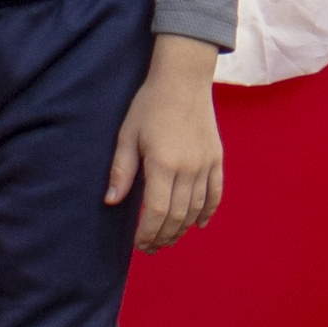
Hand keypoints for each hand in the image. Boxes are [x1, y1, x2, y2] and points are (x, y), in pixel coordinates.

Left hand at [102, 34, 224, 250]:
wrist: (183, 79)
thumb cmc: (150, 105)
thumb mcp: (128, 135)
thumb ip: (121, 170)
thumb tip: (111, 200)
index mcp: (163, 164)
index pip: (157, 211)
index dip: (148, 232)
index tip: (138, 243)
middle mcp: (188, 169)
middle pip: (178, 216)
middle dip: (163, 236)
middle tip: (151, 247)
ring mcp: (205, 165)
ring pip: (197, 209)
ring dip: (182, 229)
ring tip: (168, 238)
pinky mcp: (216, 159)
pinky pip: (216, 193)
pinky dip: (208, 212)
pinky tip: (199, 225)